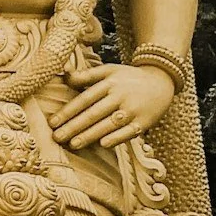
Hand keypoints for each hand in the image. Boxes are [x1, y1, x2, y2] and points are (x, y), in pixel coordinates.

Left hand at [48, 61, 176, 149]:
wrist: (162, 81)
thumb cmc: (129, 78)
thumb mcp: (109, 71)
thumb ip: (87, 75)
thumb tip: (65, 75)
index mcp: (109, 83)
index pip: (84, 99)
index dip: (68, 111)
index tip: (52, 122)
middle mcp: (120, 96)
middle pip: (94, 113)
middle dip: (74, 126)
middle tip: (57, 137)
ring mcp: (133, 109)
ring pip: (108, 124)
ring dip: (90, 135)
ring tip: (73, 144)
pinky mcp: (144, 122)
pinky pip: (129, 131)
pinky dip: (117, 137)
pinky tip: (103, 144)